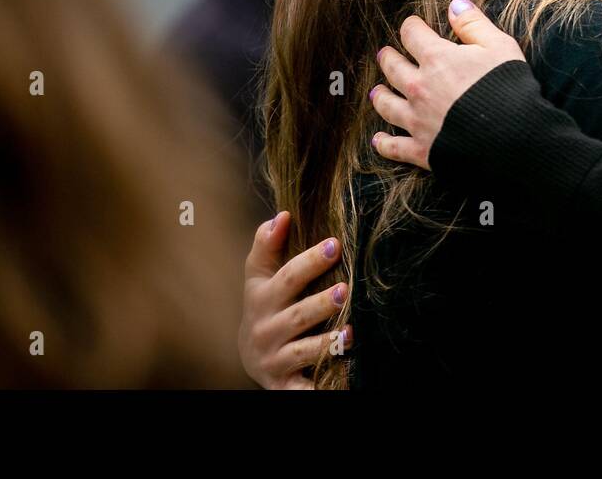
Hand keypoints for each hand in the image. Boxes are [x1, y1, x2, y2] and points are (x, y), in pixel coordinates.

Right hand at [238, 211, 350, 388]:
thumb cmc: (265, 305)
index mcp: (261, 298)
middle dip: (321, 303)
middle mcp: (266, 329)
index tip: (335, 244)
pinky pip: (302, 387)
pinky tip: (343, 379)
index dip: (311, 260)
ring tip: (350, 334)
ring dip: (326, 343)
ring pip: (303, 351)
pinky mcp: (283, 384)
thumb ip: (268, 245)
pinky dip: (317, 387)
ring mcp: (275, 359)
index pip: (287, 276)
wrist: (251, 357)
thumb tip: (283, 214)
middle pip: (297, 315)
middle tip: (346, 290)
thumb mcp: (259, 276)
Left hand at [369, 0, 524, 169]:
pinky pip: (394, 147)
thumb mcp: (500, 47)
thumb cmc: (509, 89)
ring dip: (380, 96)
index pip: (413, 35)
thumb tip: (455, 4)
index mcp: (437, 59)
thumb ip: (474, 24)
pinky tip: (377, 140)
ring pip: (387, 105)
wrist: (512, 138)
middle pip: (393, 68)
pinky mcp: (422, 149)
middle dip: (388, 59)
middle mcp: (420, 88)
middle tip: (385, 55)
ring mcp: (418, 120)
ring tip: (376, 91)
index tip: (412, 26)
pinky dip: (384, 143)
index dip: (411, 27)